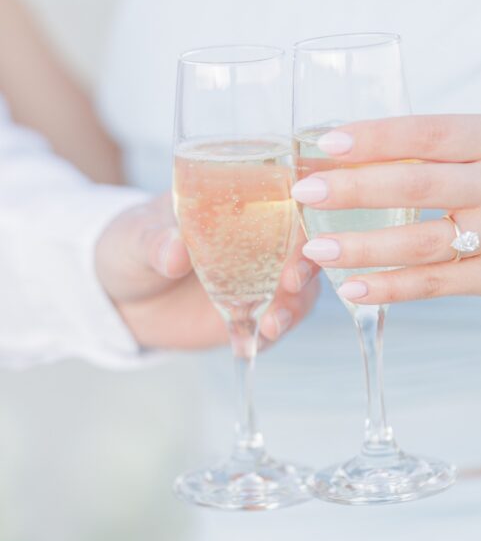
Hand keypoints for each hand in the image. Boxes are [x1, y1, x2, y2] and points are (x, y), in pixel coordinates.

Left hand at [96, 193, 318, 349]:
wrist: (116, 296)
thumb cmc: (127, 246)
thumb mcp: (135, 238)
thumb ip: (156, 242)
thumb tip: (175, 250)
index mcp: (237, 199)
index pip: (283, 198)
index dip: (299, 214)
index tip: (296, 236)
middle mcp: (260, 237)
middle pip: (302, 246)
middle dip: (305, 265)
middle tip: (292, 283)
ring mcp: (259, 277)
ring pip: (298, 289)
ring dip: (293, 305)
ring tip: (273, 323)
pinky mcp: (251, 313)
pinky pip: (274, 324)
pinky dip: (270, 334)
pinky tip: (254, 342)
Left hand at [292, 115, 480, 318]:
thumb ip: (436, 146)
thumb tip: (347, 148)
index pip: (428, 132)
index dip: (376, 136)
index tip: (327, 143)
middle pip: (419, 185)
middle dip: (355, 189)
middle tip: (305, 192)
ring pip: (422, 242)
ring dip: (362, 247)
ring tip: (314, 249)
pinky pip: (435, 284)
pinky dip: (391, 288)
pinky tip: (353, 289)